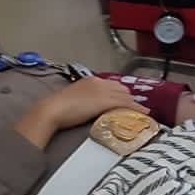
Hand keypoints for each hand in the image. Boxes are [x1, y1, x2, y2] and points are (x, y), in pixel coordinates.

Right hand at [14, 77, 147, 148]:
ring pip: (125, 96)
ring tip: (141, 113)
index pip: (111, 85)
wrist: (52, 110)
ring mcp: (102, 91)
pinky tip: (142, 114)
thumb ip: (83, 99)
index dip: (120, 93)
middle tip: (136, 108)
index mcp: (90, 80)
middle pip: (121, 89)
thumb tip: (88, 107)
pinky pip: (125, 104)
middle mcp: (98, 82)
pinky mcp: (104, 101)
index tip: (125, 100)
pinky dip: (136, 109)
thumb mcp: (72, 99)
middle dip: (129, 98)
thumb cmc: (57, 108)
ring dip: (134, 104)